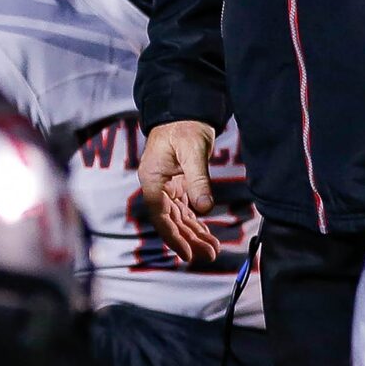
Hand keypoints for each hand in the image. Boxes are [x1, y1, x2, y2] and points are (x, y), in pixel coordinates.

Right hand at [138, 120, 222, 264]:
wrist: (185, 110)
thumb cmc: (184, 126)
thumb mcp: (193, 151)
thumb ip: (198, 180)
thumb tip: (204, 208)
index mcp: (152, 180)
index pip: (161, 216)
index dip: (174, 237)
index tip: (187, 253)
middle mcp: (157, 187)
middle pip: (171, 221)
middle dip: (189, 240)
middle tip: (208, 255)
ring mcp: (166, 188)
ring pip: (179, 219)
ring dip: (194, 235)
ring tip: (211, 250)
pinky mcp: (178, 186)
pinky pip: (185, 211)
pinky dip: (196, 223)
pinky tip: (207, 236)